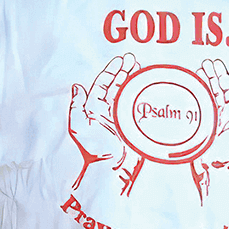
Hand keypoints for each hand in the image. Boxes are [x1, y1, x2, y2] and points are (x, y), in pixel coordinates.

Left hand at [68, 54, 141, 194]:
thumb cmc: (94, 150)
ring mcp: (124, 118)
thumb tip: (77, 86)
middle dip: (125, 71)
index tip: (120, 60)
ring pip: (130, 94)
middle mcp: (110, 112)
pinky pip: (141, 106)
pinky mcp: (136, 125)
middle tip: (134, 59)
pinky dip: (145, 95)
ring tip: (142, 68)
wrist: (112, 170)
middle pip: (118, 86)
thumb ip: (77, 107)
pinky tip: (151, 86)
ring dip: (135, 80)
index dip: (111, 71)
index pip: (103, 85)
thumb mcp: (79, 127)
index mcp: (95, 110)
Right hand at [190, 59, 228, 203]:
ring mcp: (208, 120)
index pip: (227, 90)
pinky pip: (195, 107)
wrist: (211, 173)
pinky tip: (189, 89)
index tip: (216, 64)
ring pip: (206, 97)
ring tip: (198, 71)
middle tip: (206, 63)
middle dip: (211, 75)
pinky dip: (193, 97)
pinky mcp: (197, 126)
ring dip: (202, 83)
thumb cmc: (226, 158)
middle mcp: (220, 115)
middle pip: (216, 90)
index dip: (222, 76)